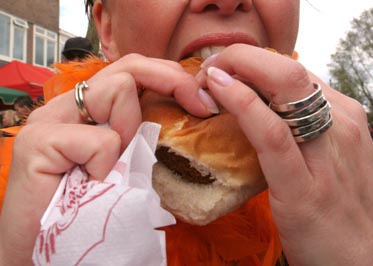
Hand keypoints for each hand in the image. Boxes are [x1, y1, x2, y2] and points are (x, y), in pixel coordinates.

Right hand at [0, 54, 215, 264]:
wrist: (44, 251)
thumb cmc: (89, 210)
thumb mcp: (125, 166)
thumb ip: (140, 137)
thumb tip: (187, 115)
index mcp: (86, 109)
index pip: (132, 71)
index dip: (171, 78)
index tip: (203, 104)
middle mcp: (67, 106)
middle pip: (128, 65)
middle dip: (172, 81)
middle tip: (199, 106)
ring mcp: (49, 120)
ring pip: (117, 90)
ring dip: (131, 134)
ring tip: (112, 168)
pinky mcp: (37, 142)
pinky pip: (101, 141)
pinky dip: (107, 168)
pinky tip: (91, 187)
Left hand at [198, 44, 372, 265]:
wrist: (370, 261)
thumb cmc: (342, 207)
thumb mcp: (328, 155)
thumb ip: (301, 128)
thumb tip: (260, 108)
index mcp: (344, 114)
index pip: (291, 69)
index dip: (252, 63)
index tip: (224, 73)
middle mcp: (341, 124)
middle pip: (287, 67)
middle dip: (241, 57)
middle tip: (210, 73)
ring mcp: (327, 154)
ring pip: (283, 87)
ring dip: (237, 72)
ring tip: (208, 81)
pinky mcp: (305, 189)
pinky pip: (272, 133)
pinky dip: (243, 104)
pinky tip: (219, 91)